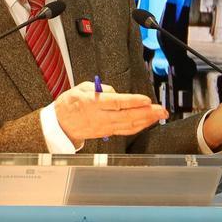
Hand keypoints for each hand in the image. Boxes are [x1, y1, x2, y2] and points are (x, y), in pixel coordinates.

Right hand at [54, 81, 168, 146]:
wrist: (60, 124)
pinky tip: (147, 123)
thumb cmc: (70, 104)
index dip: (133, 102)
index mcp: (93, 104)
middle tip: (161, 109)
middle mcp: (100, 117)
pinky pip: (126, 130)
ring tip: (159, 115)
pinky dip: (138, 127)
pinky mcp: (107, 133)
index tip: (146, 100)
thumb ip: (100, 88)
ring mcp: (105, 127)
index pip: (117, 103)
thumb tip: (116, 92)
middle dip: (147, 113)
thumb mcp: (81, 88)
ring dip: (146, 121)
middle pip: (127, 116)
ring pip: (129, 125)